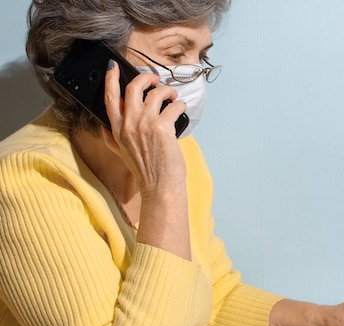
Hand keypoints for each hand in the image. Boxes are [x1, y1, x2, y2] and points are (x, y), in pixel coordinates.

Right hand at [101, 59, 190, 259]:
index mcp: (117, 129)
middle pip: (134, 88)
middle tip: (156, 80)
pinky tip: (181, 110)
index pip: (109, 98)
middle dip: (146, 78)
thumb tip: (106, 126)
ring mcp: (145, 124)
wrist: (159, 186)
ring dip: (168, 91)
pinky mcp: (162, 127)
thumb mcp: (121, 152)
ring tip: (173, 98)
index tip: (113, 67)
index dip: (110, 79)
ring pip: (157, 93)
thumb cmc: (145, 171)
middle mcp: (129, 124)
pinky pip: (174, 105)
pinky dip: (180, 105)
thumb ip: (113, 137)